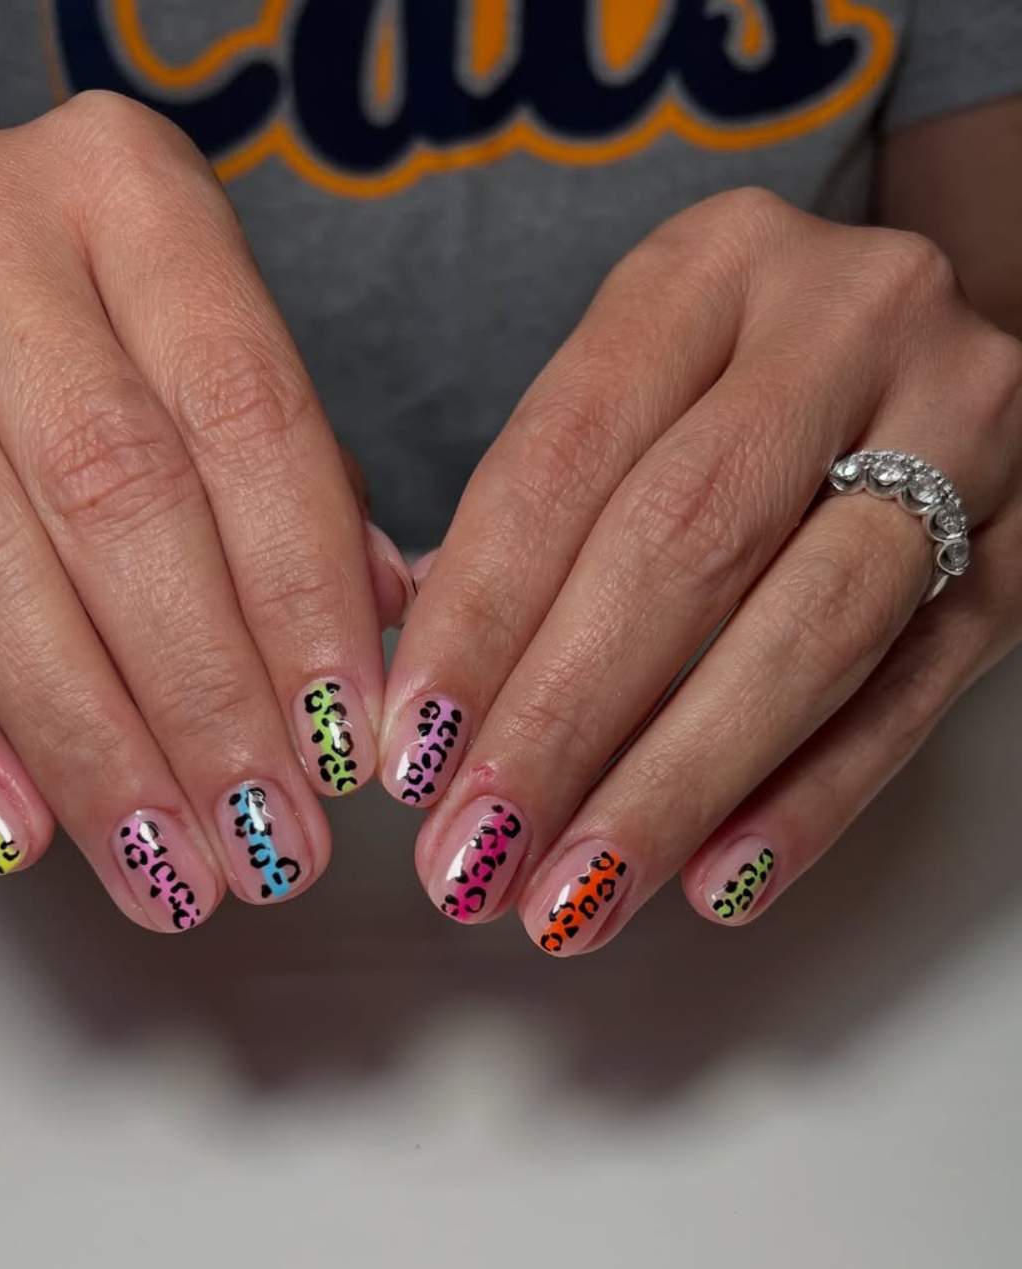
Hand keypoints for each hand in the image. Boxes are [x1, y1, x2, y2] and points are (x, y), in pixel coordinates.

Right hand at [0, 92, 404, 928]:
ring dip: (81, 739)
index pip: (242, 414)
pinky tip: (20, 829)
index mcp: (130, 194)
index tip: (341, 746)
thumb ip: (300, 487)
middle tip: (262, 839)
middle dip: (199, 697)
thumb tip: (383, 631)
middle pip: (109, 491)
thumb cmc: (106, 331)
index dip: (299, 600)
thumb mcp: (220, 357)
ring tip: (163, 865)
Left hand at [379, 189, 1021, 952]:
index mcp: (709, 269)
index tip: (410, 752)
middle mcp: (848, 319)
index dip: (480, 618)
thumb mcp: (641, 400)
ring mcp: (961, 428)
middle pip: (684, 544)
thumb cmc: (751, 397)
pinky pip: (912, 695)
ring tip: (577, 896)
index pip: (565, 454)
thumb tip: (421, 714)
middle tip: (478, 852)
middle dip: (564, 722)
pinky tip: (719, 883)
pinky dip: (809, 799)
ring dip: (674, 785)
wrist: (944, 361)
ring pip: (807, 630)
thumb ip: (539, 527)